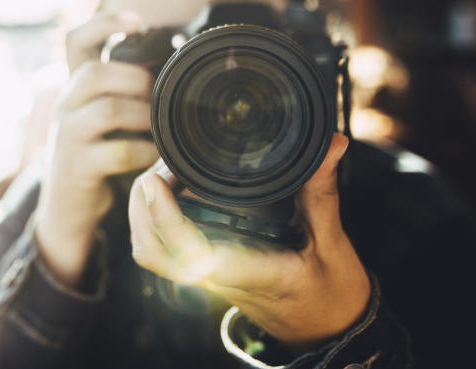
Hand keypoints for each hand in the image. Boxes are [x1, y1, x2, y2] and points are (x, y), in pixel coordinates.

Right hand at [35, 11, 160, 286]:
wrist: (68, 208)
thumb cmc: (97, 155)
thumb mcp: (104, 118)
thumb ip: (125, 92)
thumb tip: (174, 69)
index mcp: (75, 87)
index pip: (76, 41)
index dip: (104, 23)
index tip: (138, 20)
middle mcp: (65, 105)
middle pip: (95, 72)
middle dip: (137, 79)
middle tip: (159, 98)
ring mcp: (67, 136)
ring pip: (106, 109)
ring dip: (143, 116)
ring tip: (160, 128)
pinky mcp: (76, 167)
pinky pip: (115, 151)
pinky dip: (143, 152)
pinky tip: (155, 157)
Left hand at [128, 134, 370, 346]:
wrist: (328, 332)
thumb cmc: (331, 292)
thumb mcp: (334, 242)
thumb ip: (322, 192)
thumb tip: (331, 143)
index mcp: (250, 273)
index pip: (193, 253)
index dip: (165, 218)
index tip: (158, 181)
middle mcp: (219, 278)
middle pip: (153, 252)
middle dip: (141, 208)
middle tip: (161, 167)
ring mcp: (208, 279)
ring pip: (153, 254)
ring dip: (144, 214)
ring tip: (164, 173)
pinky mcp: (206, 274)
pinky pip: (165, 252)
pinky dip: (155, 221)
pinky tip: (171, 192)